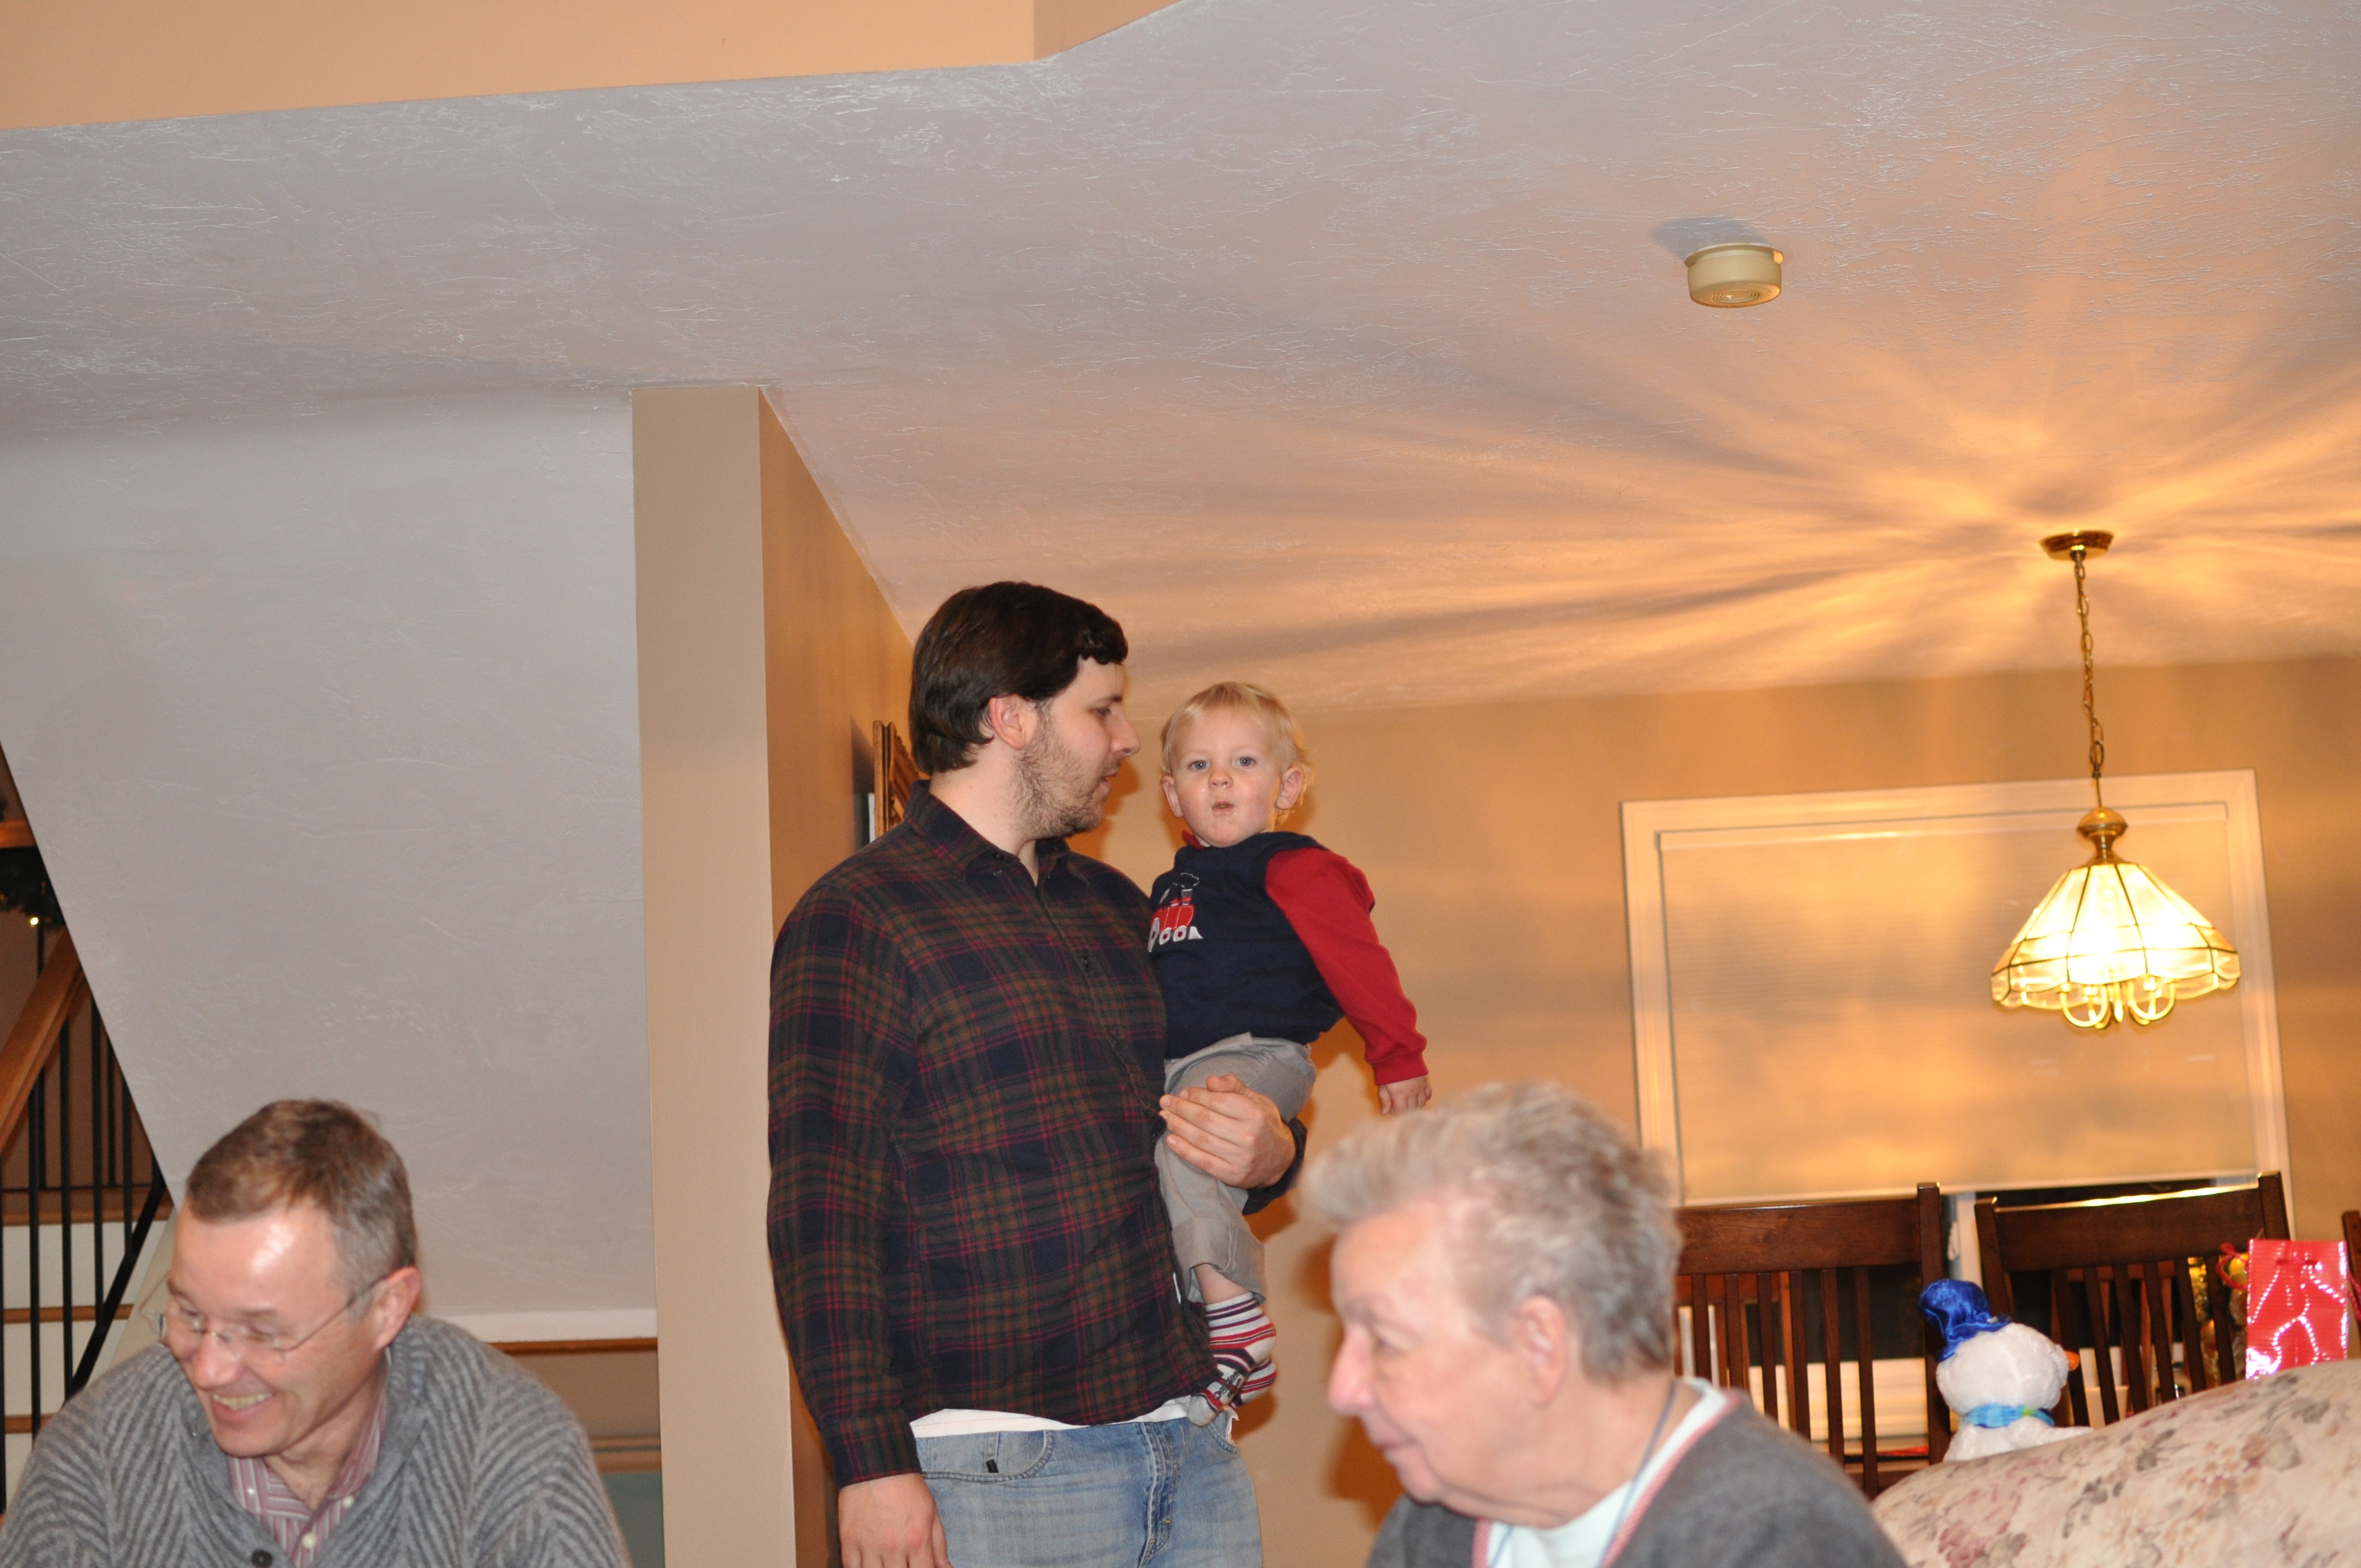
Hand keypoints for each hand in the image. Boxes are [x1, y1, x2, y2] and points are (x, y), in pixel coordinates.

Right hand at [838, 1473, 950, 1567]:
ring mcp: (869, 1546)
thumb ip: (939, 1545)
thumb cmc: (906, 1486)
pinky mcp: (849, 1540)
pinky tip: (868, 1564)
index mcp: (917, 1540)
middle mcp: (893, 1547)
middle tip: (903, 1563)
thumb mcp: (931, 1512)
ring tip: (886, 1563)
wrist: (876, 1463)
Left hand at [1161, 1073, 1294, 1188]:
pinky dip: (1183, 1150)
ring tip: (1165, 1117)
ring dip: (1178, 1127)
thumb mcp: (1257, 1100)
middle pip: (1205, 1120)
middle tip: (1165, 1102)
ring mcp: (1240, 1158)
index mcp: (1255, 1114)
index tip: (1182, 1093)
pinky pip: (1202, 1162)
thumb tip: (1210, 1080)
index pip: (1217, 1101)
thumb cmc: (1264, 1123)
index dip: (1195, 1096)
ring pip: (1200, 1140)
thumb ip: (1234, 1087)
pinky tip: (1171, 1140)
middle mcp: (1248, 1136)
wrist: (1281, 1158)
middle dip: (1181, 1109)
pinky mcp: (1232, 1175)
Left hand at [1377, 1075, 1430, 1113]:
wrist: (1400, 1054)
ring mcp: (1420, 1088)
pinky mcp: (1425, 1082)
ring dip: (1415, 1106)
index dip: (1396, 1112)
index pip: (1401, 1112)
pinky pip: (1428, 1094)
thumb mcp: (1383, 1085)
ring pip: (1421, 1104)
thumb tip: (1384, 1113)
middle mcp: (1412, 1094)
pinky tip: (1420, 1098)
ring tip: (1409, 1104)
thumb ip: (1384, 1100)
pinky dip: (1425, 1098)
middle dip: (1405, 1111)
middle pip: (1412, 1109)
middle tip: (1400, 1106)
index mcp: (1400, 1095)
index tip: (1392, 1108)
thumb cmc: (1388, 1070)